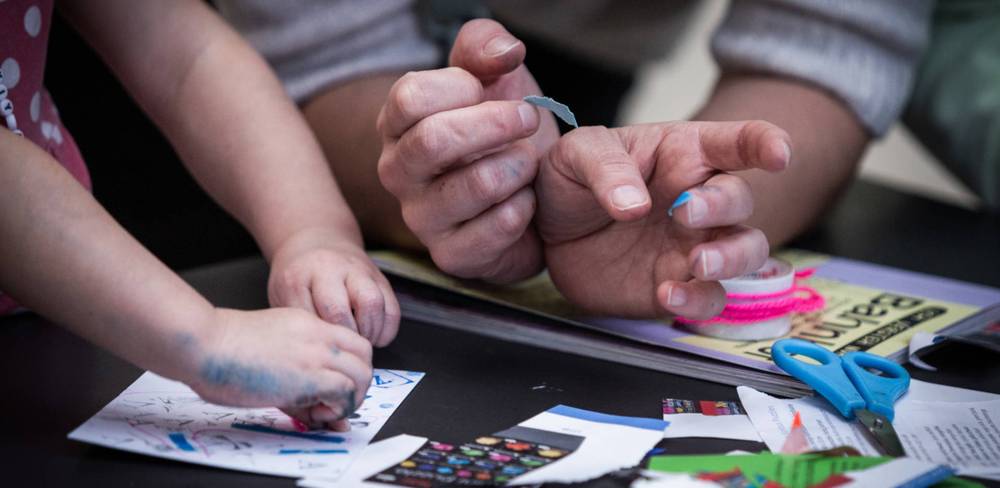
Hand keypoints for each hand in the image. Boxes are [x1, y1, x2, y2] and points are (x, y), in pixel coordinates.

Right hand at [189, 307, 372, 430]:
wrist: (205, 343)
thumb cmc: (222, 348)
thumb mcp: (269, 349)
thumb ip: (292, 368)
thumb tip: (307, 392)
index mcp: (307, 323)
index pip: (351, 340)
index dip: (350, 365)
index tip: (335, 384)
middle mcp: (318, 335)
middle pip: (365, 355)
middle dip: (358, 382)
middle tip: (335, 401)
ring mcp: (315, 353)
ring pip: (362, 373)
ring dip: (351, 397)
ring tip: (325, 409)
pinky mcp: (309, 376)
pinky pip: (345, 390)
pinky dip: (338, 407)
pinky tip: (316, 412)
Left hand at [268, 228, 398, 346]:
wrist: (317, 242)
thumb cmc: (298, 277)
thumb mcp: (282, 294)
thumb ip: (295, 318)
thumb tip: (314, 349)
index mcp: (298, 276)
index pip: (306, 317)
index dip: (314, 338)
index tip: (318, 347)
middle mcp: (329, 269)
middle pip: (338, 310)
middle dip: (341, 337)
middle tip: (342, 347)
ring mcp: (357, 271)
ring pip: (371, 303)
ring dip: (368, 332)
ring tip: (361, 341)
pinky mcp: (379, 277)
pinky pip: (391, 307)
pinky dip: (387, 329)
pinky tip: (375, 337)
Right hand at [376, 19, 559, 282]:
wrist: (524, 195)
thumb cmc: (499, 134)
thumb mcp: (492, 79)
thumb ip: (485, 48)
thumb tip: (504, 52)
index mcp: (398, 125)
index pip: (410, 97)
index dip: (459, 86)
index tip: (489, 86)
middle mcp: (398, 172)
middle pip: (434, 139)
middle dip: (495, 123)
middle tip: (529, 117)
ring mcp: (420, 218)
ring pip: (472, 185)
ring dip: (516, 166)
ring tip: (529, 162)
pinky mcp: (451, 256)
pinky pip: (493, 230)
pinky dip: (523, 209)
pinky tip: (528, 202)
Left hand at [536, 121, 790, 318]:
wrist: (547, 236)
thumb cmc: (570, 182)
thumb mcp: (574, 156)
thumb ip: (605, 168)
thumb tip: (633, 203)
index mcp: (682, 154)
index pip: (737, 142)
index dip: (765, 143)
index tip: (778, 154)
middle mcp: (699, 199)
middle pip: (741, 200)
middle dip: (724, 206)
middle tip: (686, 213)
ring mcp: (694, 245)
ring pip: (746, 251)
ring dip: (731, 257)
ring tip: (698, 262)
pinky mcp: (680, 285)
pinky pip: (710, 298)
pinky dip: (698, 300)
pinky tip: (668, 294)